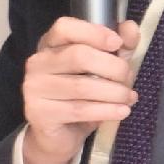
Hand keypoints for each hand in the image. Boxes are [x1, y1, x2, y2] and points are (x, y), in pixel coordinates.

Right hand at [18, 16, 140, 163]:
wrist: (59, 136)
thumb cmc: (81, 97)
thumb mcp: (103, 69)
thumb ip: (118, 47)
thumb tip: (130, 28)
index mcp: (50, 45)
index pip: (64, 28)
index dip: (94, 32)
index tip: (117, 44)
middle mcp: (37, 63)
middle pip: (78, 55)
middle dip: (113, 67)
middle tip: (128, 79)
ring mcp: (34, 88)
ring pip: (82, 86)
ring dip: (114, 92)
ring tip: (129, 98)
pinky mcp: (38, 113)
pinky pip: (79, 110)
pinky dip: (106, 111)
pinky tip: (121, 111)